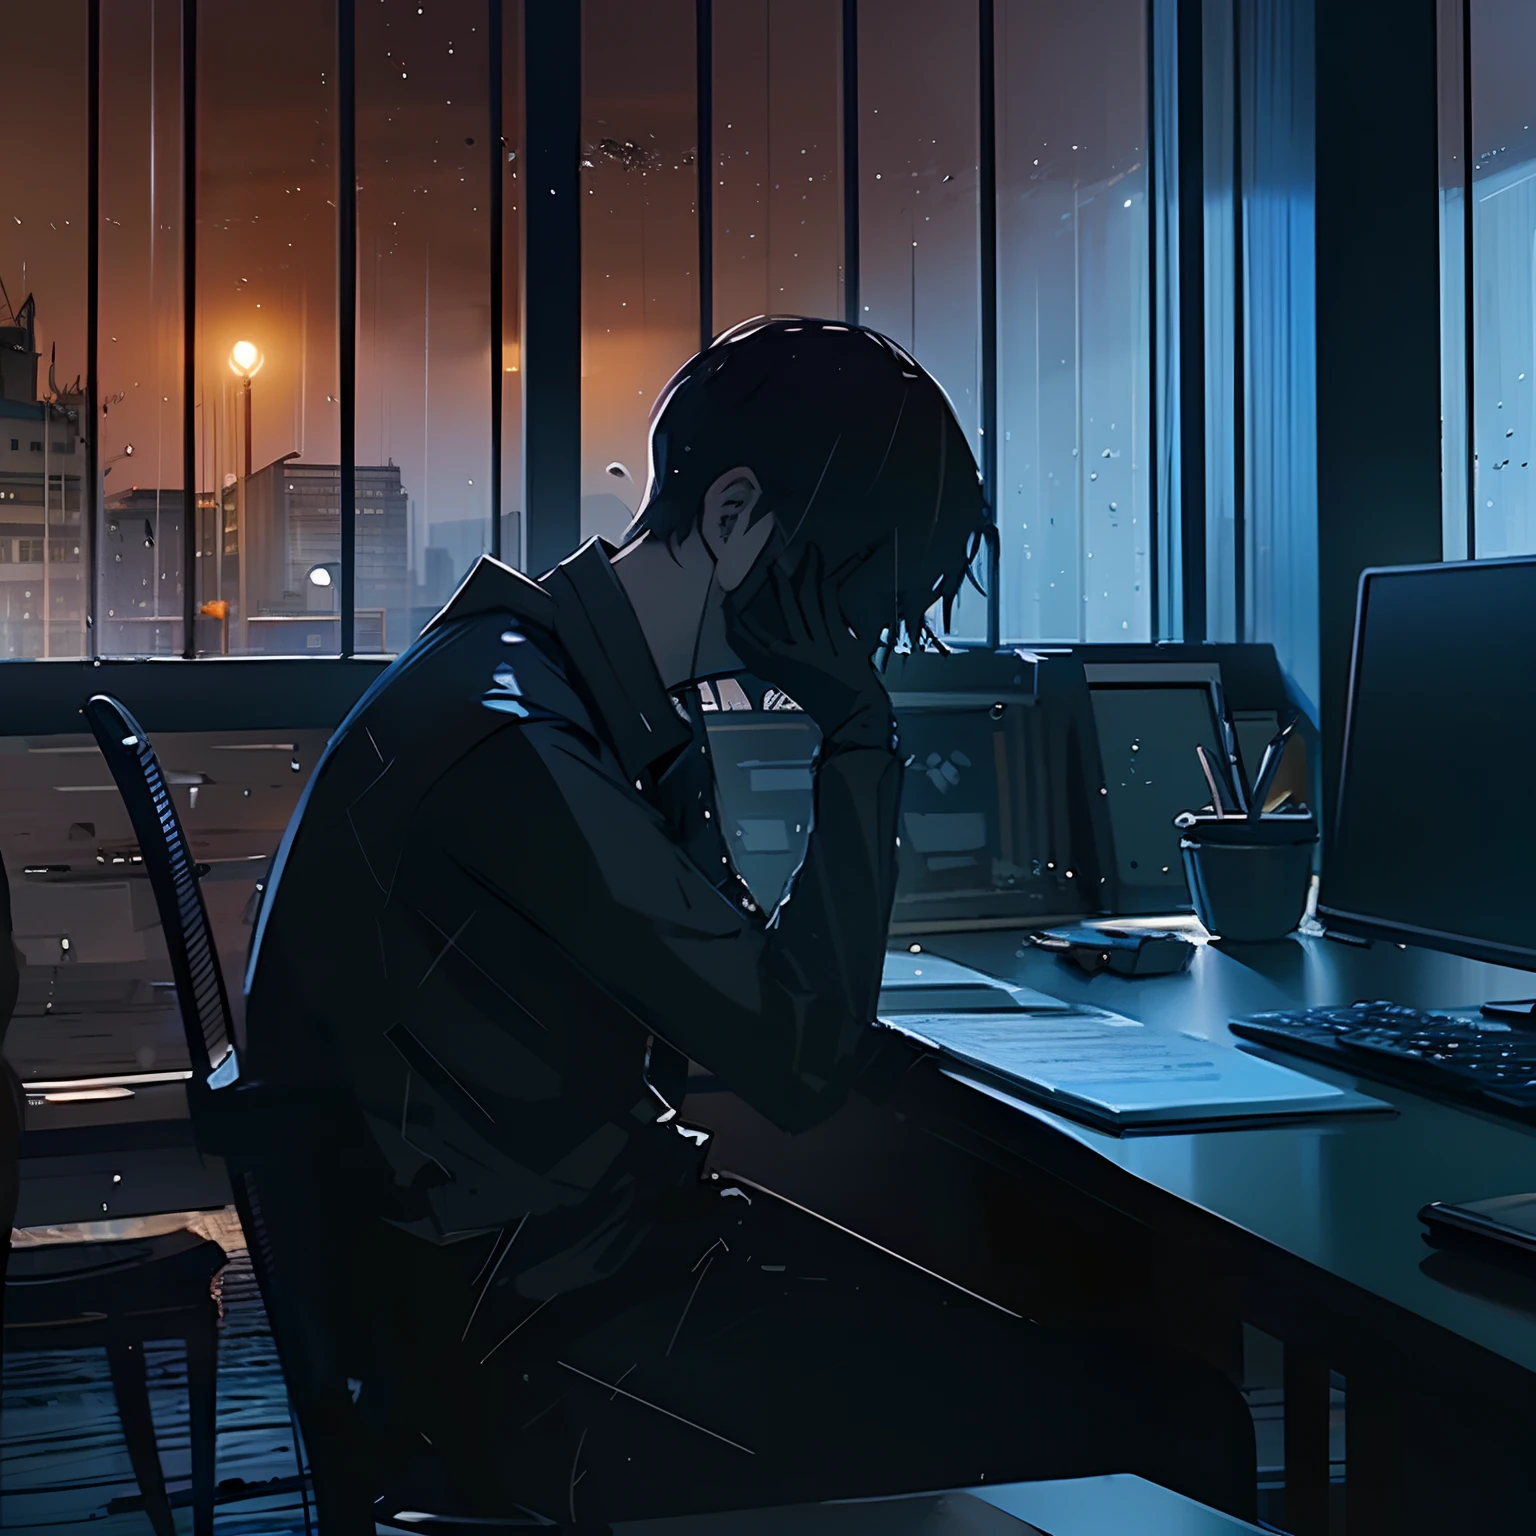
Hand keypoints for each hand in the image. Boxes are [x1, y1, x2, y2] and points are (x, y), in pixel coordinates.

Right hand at [724, 547, 891, 742]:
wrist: (851, 718)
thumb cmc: (823, 702)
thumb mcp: (792, 683)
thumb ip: (781, 660)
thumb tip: (776, 638)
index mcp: (773, 667)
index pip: (744, 637)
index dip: (735, 616)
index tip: (731, 600)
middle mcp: (789, 653)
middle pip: (778, 609)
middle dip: (774, 581)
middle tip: (772, 561)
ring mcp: (814, 644)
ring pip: (805, 600)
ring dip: (806, 572)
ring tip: (807, 552)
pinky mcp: (837, 639)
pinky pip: (828, 606)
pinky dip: (828, 586)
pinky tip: (827, 572)